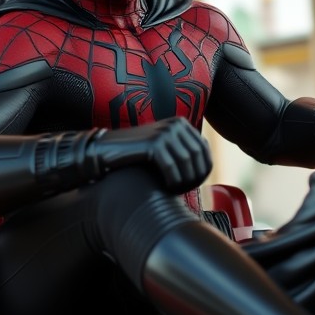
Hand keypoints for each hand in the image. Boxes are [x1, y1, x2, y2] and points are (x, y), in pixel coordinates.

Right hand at [91, 117, 211, 194]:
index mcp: (181, 123)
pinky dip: (173, 181)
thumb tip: (206, 168)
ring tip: (175, 191)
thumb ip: (183, 150)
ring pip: (186, 162)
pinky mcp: (153, 142)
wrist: (108, 148)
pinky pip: (171, 166)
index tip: (193, 185)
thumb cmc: (137, 153)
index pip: (204, 150)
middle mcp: (175, 124)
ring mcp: (164, 132)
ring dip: (184, 181)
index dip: (203, 170)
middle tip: (184, 191)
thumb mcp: (163, 146)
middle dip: (194, 177)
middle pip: (198, 156)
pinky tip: (167, 188)